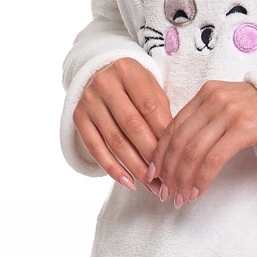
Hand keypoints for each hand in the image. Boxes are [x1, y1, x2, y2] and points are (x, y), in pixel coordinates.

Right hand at [73, 57, 172, 189]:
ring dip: (135, 167)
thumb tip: (172, 150)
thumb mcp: (151, 88)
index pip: (150, 107)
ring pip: (115, 141)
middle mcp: (104, 84)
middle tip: (168, 178)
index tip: (178, 157)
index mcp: (127, 70)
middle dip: (151, 155)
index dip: (164, 135)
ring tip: (152, 186)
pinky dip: (113, 169)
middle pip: (132, 126)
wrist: (101, 75)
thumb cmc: (134, 86)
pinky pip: (96, 149)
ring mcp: (89, 101)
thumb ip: (161, 112)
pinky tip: (129, 182)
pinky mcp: (78, 118)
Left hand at [146, 79, 256, 205]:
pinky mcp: (244, 128)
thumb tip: (176, 152)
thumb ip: (203, 120)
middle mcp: (214, 100)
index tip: (153, 175)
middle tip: (166, 193)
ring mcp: (229, 113)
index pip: (173, 127)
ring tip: (181, 197)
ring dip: (183, 179)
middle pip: (180, 141)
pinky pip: (214, 159)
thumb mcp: (226, 107)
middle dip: (169, 171)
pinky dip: (202, 178)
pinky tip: (198, 192)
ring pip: (193, 152)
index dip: (160, 154)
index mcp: (205, 93)